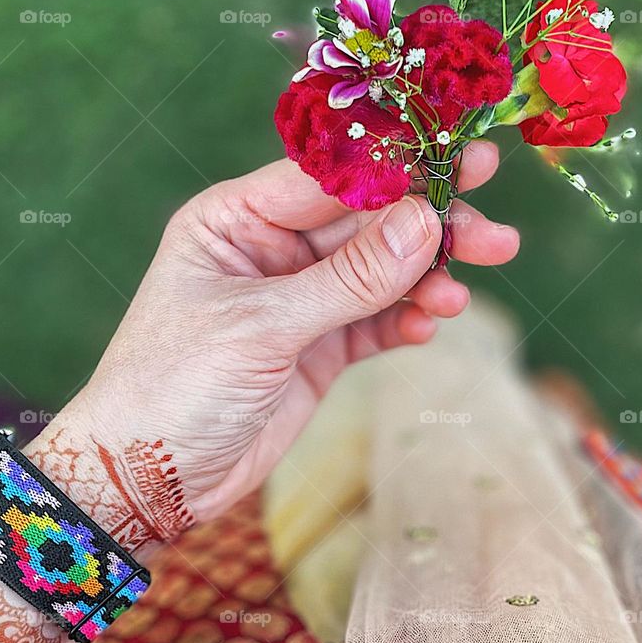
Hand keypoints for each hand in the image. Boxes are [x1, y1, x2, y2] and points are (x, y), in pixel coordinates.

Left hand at [42, 142, 518, 544]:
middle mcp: (270, 251)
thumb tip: (424, 222)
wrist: (148, 481)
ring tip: (463, 294)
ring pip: (379, 274)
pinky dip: (405, 322)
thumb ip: (348, 278)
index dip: (398, 169)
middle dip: (428, 229)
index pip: (329, 177)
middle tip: (493, 232)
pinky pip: (374, 322)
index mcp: (236, 220)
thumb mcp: (262, 327)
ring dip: (426, 281)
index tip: (461, 161)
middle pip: (366, 224)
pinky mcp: (317, 349)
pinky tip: (431, 325)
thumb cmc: (175, 386)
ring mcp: (298, 301)